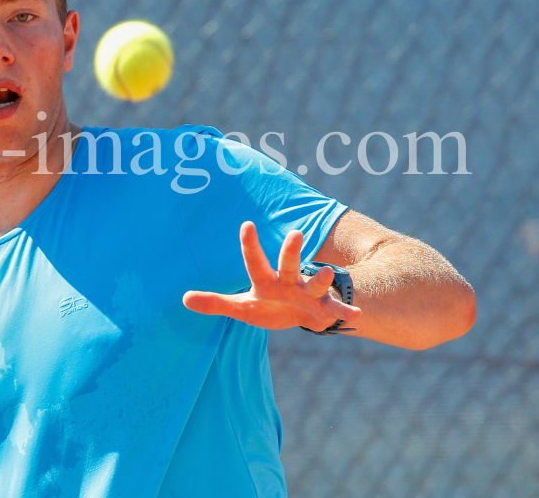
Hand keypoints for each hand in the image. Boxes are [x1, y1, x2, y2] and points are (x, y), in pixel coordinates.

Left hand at [182, 222, 360, 330]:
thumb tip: (183, 299)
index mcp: (265, 280)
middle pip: (289, 264)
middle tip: (296, 233)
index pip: (254, 261)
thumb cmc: (267, 305)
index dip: (249, 244)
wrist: (299, 315)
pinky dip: (344, 310)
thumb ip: (215, 303)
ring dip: (322, 278)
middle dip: (292, 251)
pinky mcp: (323, 309)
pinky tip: (355, 313)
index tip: (246, 224)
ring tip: (327, 271)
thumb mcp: (241, 307)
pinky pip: (335, 309)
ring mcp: (307, 293)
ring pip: (315, 283)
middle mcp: (288, 281)